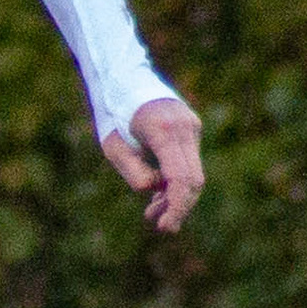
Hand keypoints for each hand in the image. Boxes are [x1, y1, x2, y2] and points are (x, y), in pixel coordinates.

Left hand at [103, 97, 203, 232]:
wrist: (124, 80)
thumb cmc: (112, 114)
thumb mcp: (113, 148)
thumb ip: (134, 173)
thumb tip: (156, 191)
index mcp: (162, 131)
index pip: (181, 178)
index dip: (176, 207)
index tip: (164, 226)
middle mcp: (184, 127)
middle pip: (193, 179)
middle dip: (179, 207)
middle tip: (161, 227)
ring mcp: (191, 126)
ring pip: (194, 172)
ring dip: (176, 196)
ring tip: (151, 211)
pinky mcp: (192, 128)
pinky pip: (189, 161)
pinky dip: (177, 180)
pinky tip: (159, 194)